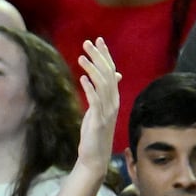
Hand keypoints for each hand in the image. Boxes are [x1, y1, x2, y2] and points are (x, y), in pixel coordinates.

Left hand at [74, 37, 120, 170]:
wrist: (95, 156)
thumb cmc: (95, 132)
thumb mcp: (100, 109)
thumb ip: (105, 92)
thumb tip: (113, 75)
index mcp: (113, 98)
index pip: (111, 71)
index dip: (105, 55)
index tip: (98, 40)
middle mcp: (113, 102)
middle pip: (107, 74)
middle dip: (98, 57)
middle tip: (87, 42)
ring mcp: (107, 112)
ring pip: (103, 85)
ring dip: (92, 69)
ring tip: (81, 56)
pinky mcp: (99, 121)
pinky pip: (96, 102)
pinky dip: (90, 89)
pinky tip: (82, 79)